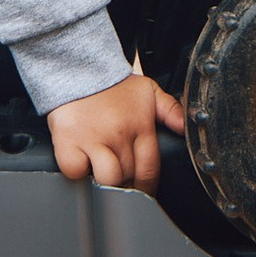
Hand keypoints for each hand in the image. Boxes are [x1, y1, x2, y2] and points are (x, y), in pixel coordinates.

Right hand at [47, 73, 185, 190]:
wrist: (80, 67)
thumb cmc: (112, 84)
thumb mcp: (148, 91)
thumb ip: (171, 111)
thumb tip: (187, 128)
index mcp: (140, 127)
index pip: (149, 170)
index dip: (146, 186)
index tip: (141, 189)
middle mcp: (118, 135)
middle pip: (128, 178)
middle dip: (126, 185)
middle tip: (119, 182)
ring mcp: (93, 139)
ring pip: (106, 180)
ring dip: (104, 183)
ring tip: (101, 176)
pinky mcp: (68, 140)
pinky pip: (75, 171)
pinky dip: (77, 172)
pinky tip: (81, 163)